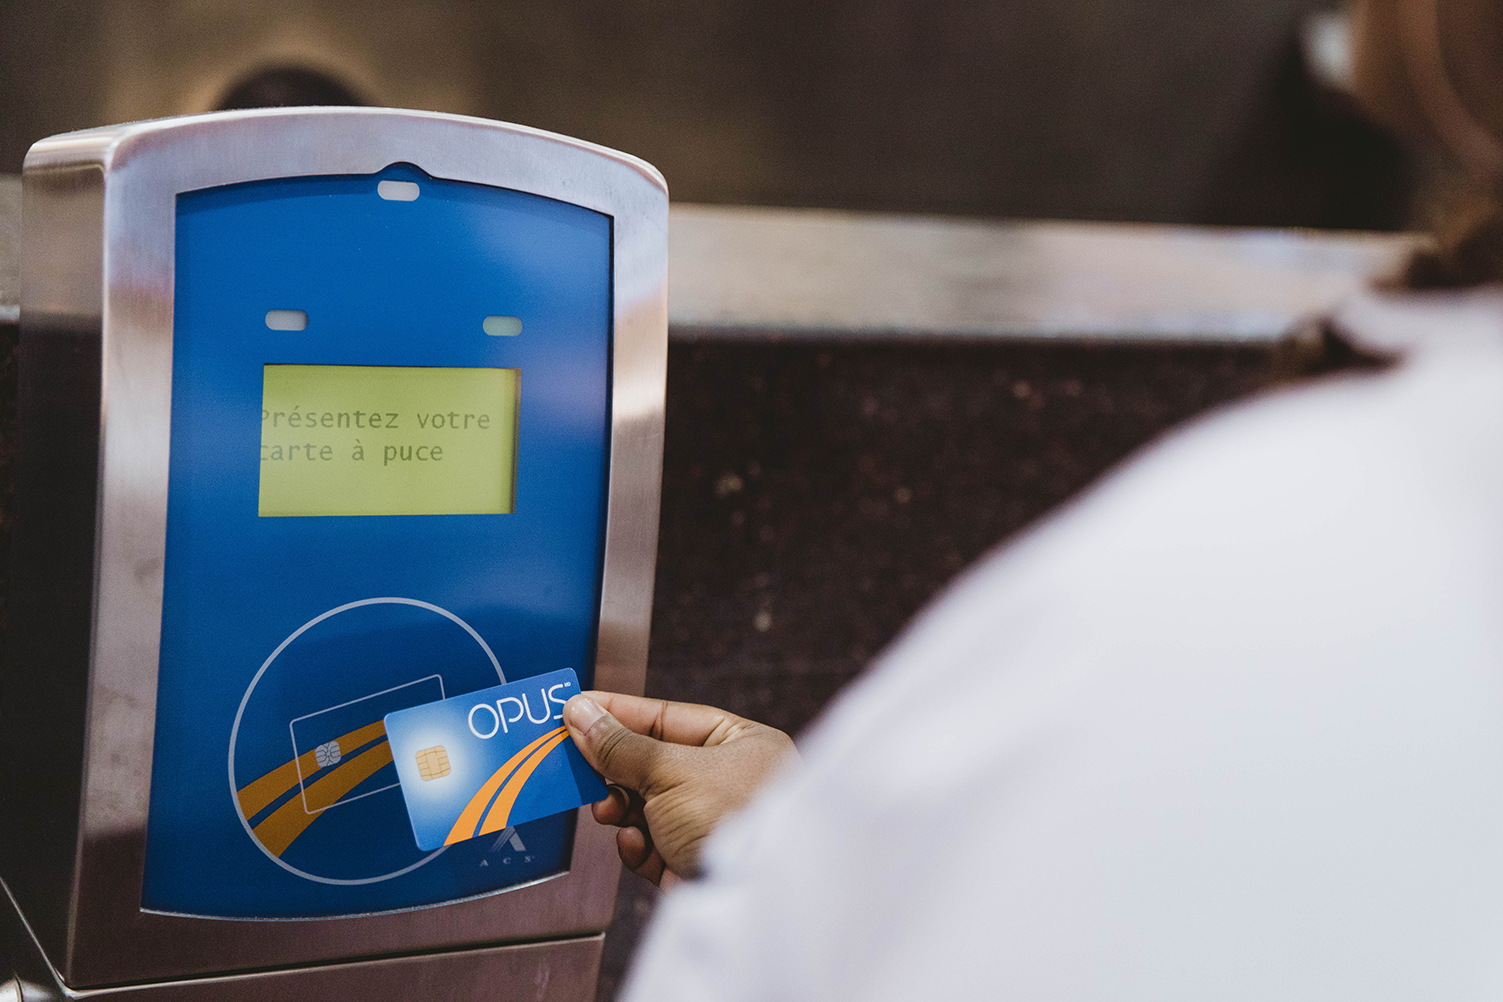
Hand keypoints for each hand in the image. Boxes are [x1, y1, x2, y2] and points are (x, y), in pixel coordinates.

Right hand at [563, 691, 797, 888]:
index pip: (668, 718)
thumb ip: (620, 745)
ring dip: (619, 808)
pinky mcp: (691, 862)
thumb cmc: (730, 820)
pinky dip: (636, 843)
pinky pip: (650, 845)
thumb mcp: (670, 771)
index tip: (575, 709)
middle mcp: (727, 781)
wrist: (748, 899)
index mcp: (739, 744)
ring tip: (606, 810)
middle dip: (614, 769)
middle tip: (575, 764)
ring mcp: (709, 823)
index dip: (619, 713)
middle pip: (652, 763)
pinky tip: (633, 842)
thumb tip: (580, 712)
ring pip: (645, 806)